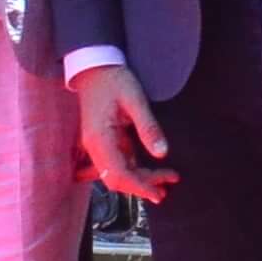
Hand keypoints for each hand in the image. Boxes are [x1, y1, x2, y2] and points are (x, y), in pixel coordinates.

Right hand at [76, 64, 174, 202]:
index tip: (158, 192)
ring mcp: (99, 145)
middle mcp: (95, 146)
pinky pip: (120, 163)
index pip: (118, 173)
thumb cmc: (114, 80)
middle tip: (166, 190)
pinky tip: (154, 171)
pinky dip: (136, 170)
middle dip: (140, 187)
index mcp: (99, 139)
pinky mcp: (106, 142)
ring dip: (140, 180)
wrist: (95, 68)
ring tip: (166, 181)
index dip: (139, 186)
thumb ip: (148, 127)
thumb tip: (162, 153)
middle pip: (116, 178)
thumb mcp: (135, 99)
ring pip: (119, 173)